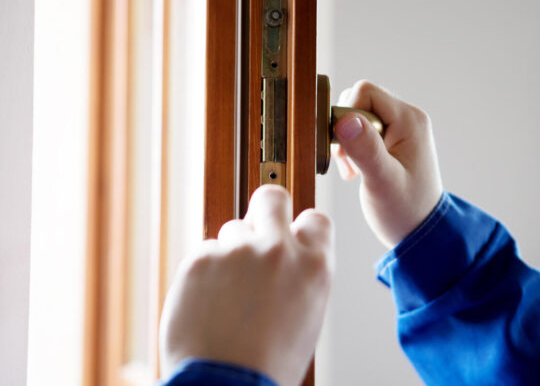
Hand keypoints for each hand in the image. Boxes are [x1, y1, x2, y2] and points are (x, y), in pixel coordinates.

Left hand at [159, 185, 333, 385]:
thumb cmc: (268, 363)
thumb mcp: (307, 315)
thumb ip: (298, 275)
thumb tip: (283, 253)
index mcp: (314, 266)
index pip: (315, 219)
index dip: (300, 227)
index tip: (290, 236)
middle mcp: (279, 249)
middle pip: (272, 197)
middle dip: (264, 210)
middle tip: (254, 234)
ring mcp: (238, 251)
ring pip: (232, 230)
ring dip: (229, 254)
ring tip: (226, 295)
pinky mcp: (201, 258)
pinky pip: (203, 252)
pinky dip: (203, 273)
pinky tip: (207, 304)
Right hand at [332, 80, 442, 248]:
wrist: (420, 232)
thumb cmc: (405, 211)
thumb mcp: (382, 181)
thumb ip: (365, 149)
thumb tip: (344, 119)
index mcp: (409, 120)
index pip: (364, 92)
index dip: (345, 115)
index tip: (344, 150)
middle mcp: (407, 117)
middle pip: (359, 100)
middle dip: (344, 130)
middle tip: (349, 164)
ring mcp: (400, 128)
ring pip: (357, 114)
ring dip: (346, 140)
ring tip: (353, 169)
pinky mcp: (392, 139)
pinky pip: (362, 128)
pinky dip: (352, 146)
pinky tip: (357, 170)